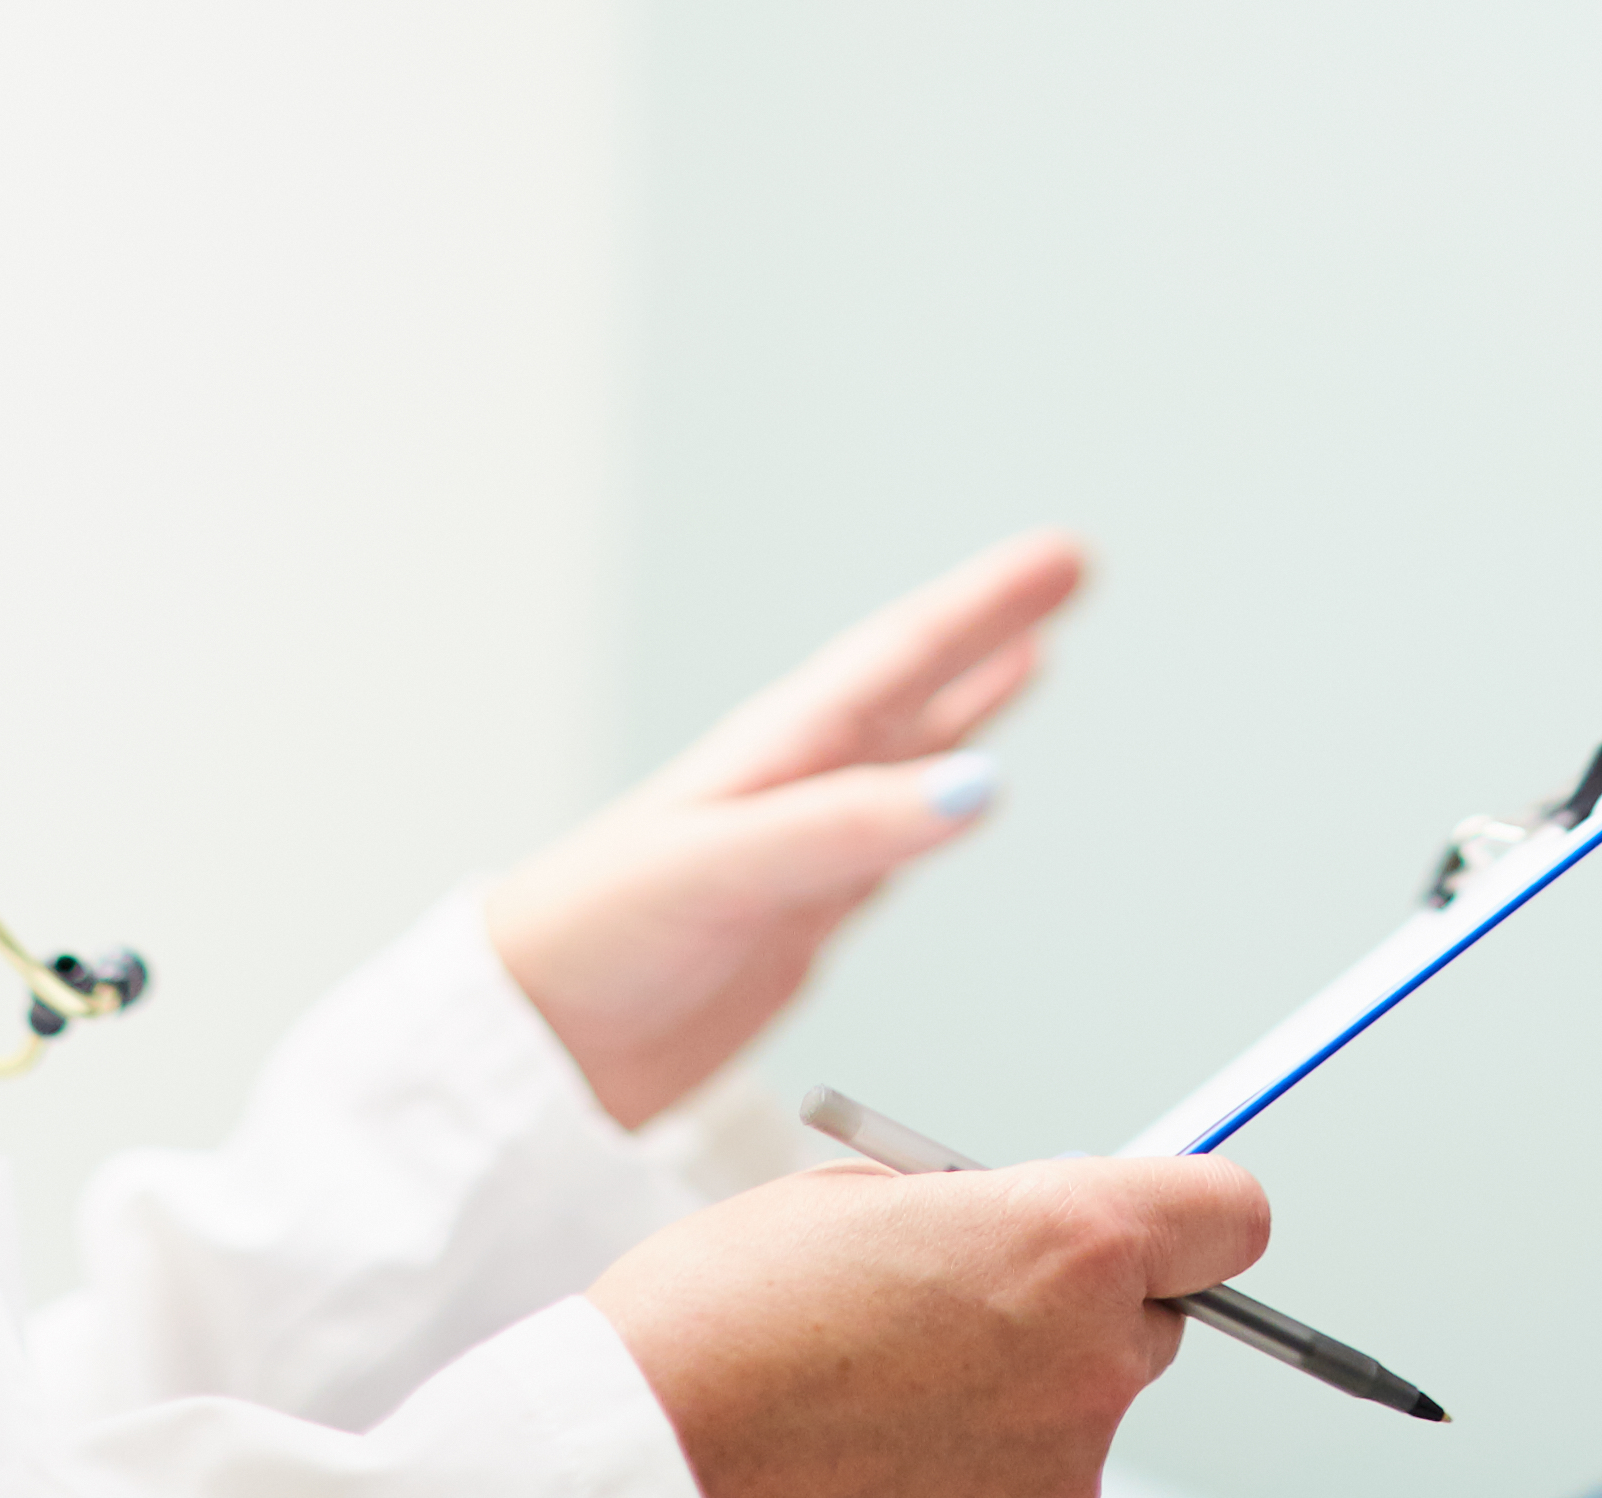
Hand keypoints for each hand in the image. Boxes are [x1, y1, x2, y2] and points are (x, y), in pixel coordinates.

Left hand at [486, 529, 1081, 1124]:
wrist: (533, 1043)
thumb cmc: (594, 937)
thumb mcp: (725, 866)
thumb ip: (848, 826)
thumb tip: (980, 787)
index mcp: (780, 752)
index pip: (905, 655)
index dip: (986, 604)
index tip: (1064, 557)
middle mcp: (798, 783)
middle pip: (917, 683)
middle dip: (991, 622)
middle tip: (1068, 567)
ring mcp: (802, 847)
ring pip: (912, 754)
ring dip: (973, 702)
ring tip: (1033, 652)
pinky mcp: (798, 918)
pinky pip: (894, 841)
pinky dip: (941, 807)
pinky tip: (965, 799)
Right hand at [589, 1156, 1266, 1497]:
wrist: (649, 1452)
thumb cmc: (730, 1312)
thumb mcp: (865, 1201)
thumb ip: (979, 1213)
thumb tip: (1023, 1236)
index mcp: (1068, 1240)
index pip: (1230, 1214)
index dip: (1189, 1211)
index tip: (1155, 1221)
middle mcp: (1093, 1362)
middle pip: (1153, 1322)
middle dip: (1082, 1311)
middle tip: (968, 1316)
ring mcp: (1064, 1472)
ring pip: (1079, 1416)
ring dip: (1017, 1402)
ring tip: (885, 1398)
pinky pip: (1029, 1487)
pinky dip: (975, 1475)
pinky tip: (881, 1457)